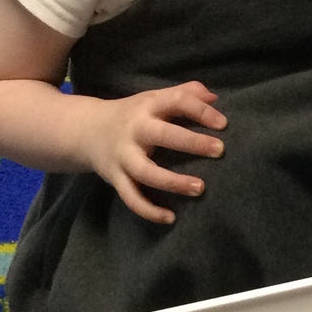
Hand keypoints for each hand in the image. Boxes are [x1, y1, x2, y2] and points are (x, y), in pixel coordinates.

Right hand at [78, 81, 226, 224]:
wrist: (87, 130)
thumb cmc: (134, 115)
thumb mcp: (155, 98)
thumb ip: (185, 93)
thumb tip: (215, 98)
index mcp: (148, 105)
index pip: (176, 101)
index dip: (201, 111)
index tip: (224, 124)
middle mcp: (135, 130)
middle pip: (163, 135)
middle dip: (192, 142)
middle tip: (220, 150)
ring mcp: (123, 156)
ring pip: (146, 172)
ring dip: (173, 182)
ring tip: (199, 188)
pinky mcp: (115, 177)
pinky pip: (131, 197)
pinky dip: (148, 210)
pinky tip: (170, 218)